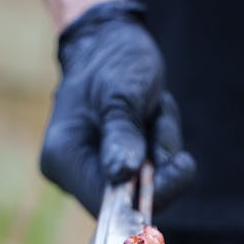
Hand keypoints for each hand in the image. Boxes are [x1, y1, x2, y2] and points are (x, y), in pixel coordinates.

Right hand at [40, 0, 195, 216]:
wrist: (108, 40)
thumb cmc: (111, 58)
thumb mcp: (121, 89)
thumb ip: (122, 133)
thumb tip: (122, 174)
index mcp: (63, 158)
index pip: (106, 203)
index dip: (147, 194)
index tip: (180, 166)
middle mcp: (71, 173)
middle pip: (129, 200)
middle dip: (158, 162)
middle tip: (159, 114)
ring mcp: (91, 173)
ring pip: (145, 187)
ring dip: (161, 149)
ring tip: (152, 108)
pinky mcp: (110, 169)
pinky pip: (148, 176)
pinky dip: (159, 148)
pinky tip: (151, 118)